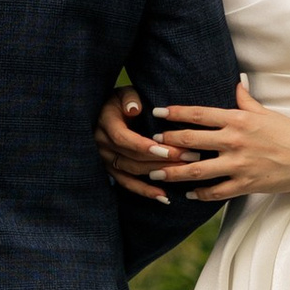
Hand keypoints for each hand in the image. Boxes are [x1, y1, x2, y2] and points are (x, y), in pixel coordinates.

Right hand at [95, 88, 170, 203]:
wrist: (106, 112)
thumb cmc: (122, 100)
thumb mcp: (125, 93)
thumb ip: (129, 99)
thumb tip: (134, 109)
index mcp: (105, 123)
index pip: (123, 138)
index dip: (144, 145)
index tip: (167, 149)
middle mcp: (102, 143)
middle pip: (131, 156)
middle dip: (160, 159)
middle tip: (187, 158)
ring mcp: (105, 159)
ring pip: (132, 171)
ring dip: (157, 173)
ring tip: (181, 173)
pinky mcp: (111, 170)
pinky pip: (127, 184)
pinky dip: (145, 191)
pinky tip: (163, 197)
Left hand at [154, 78, 289, 204]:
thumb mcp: (266, 113)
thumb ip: (246, 100)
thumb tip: (237, 81)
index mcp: (238, 120)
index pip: (199, 114)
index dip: (175, 113)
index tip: (157, 113)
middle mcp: (235, 141)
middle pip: (191, 140)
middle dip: (167, 142)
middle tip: (150, 144)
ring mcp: (239, 164)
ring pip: (197, 170)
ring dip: (174, 172)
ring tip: (155, 174)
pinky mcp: (246, 184)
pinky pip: (216, 191)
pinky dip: (199, 194)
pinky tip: (188, 194)